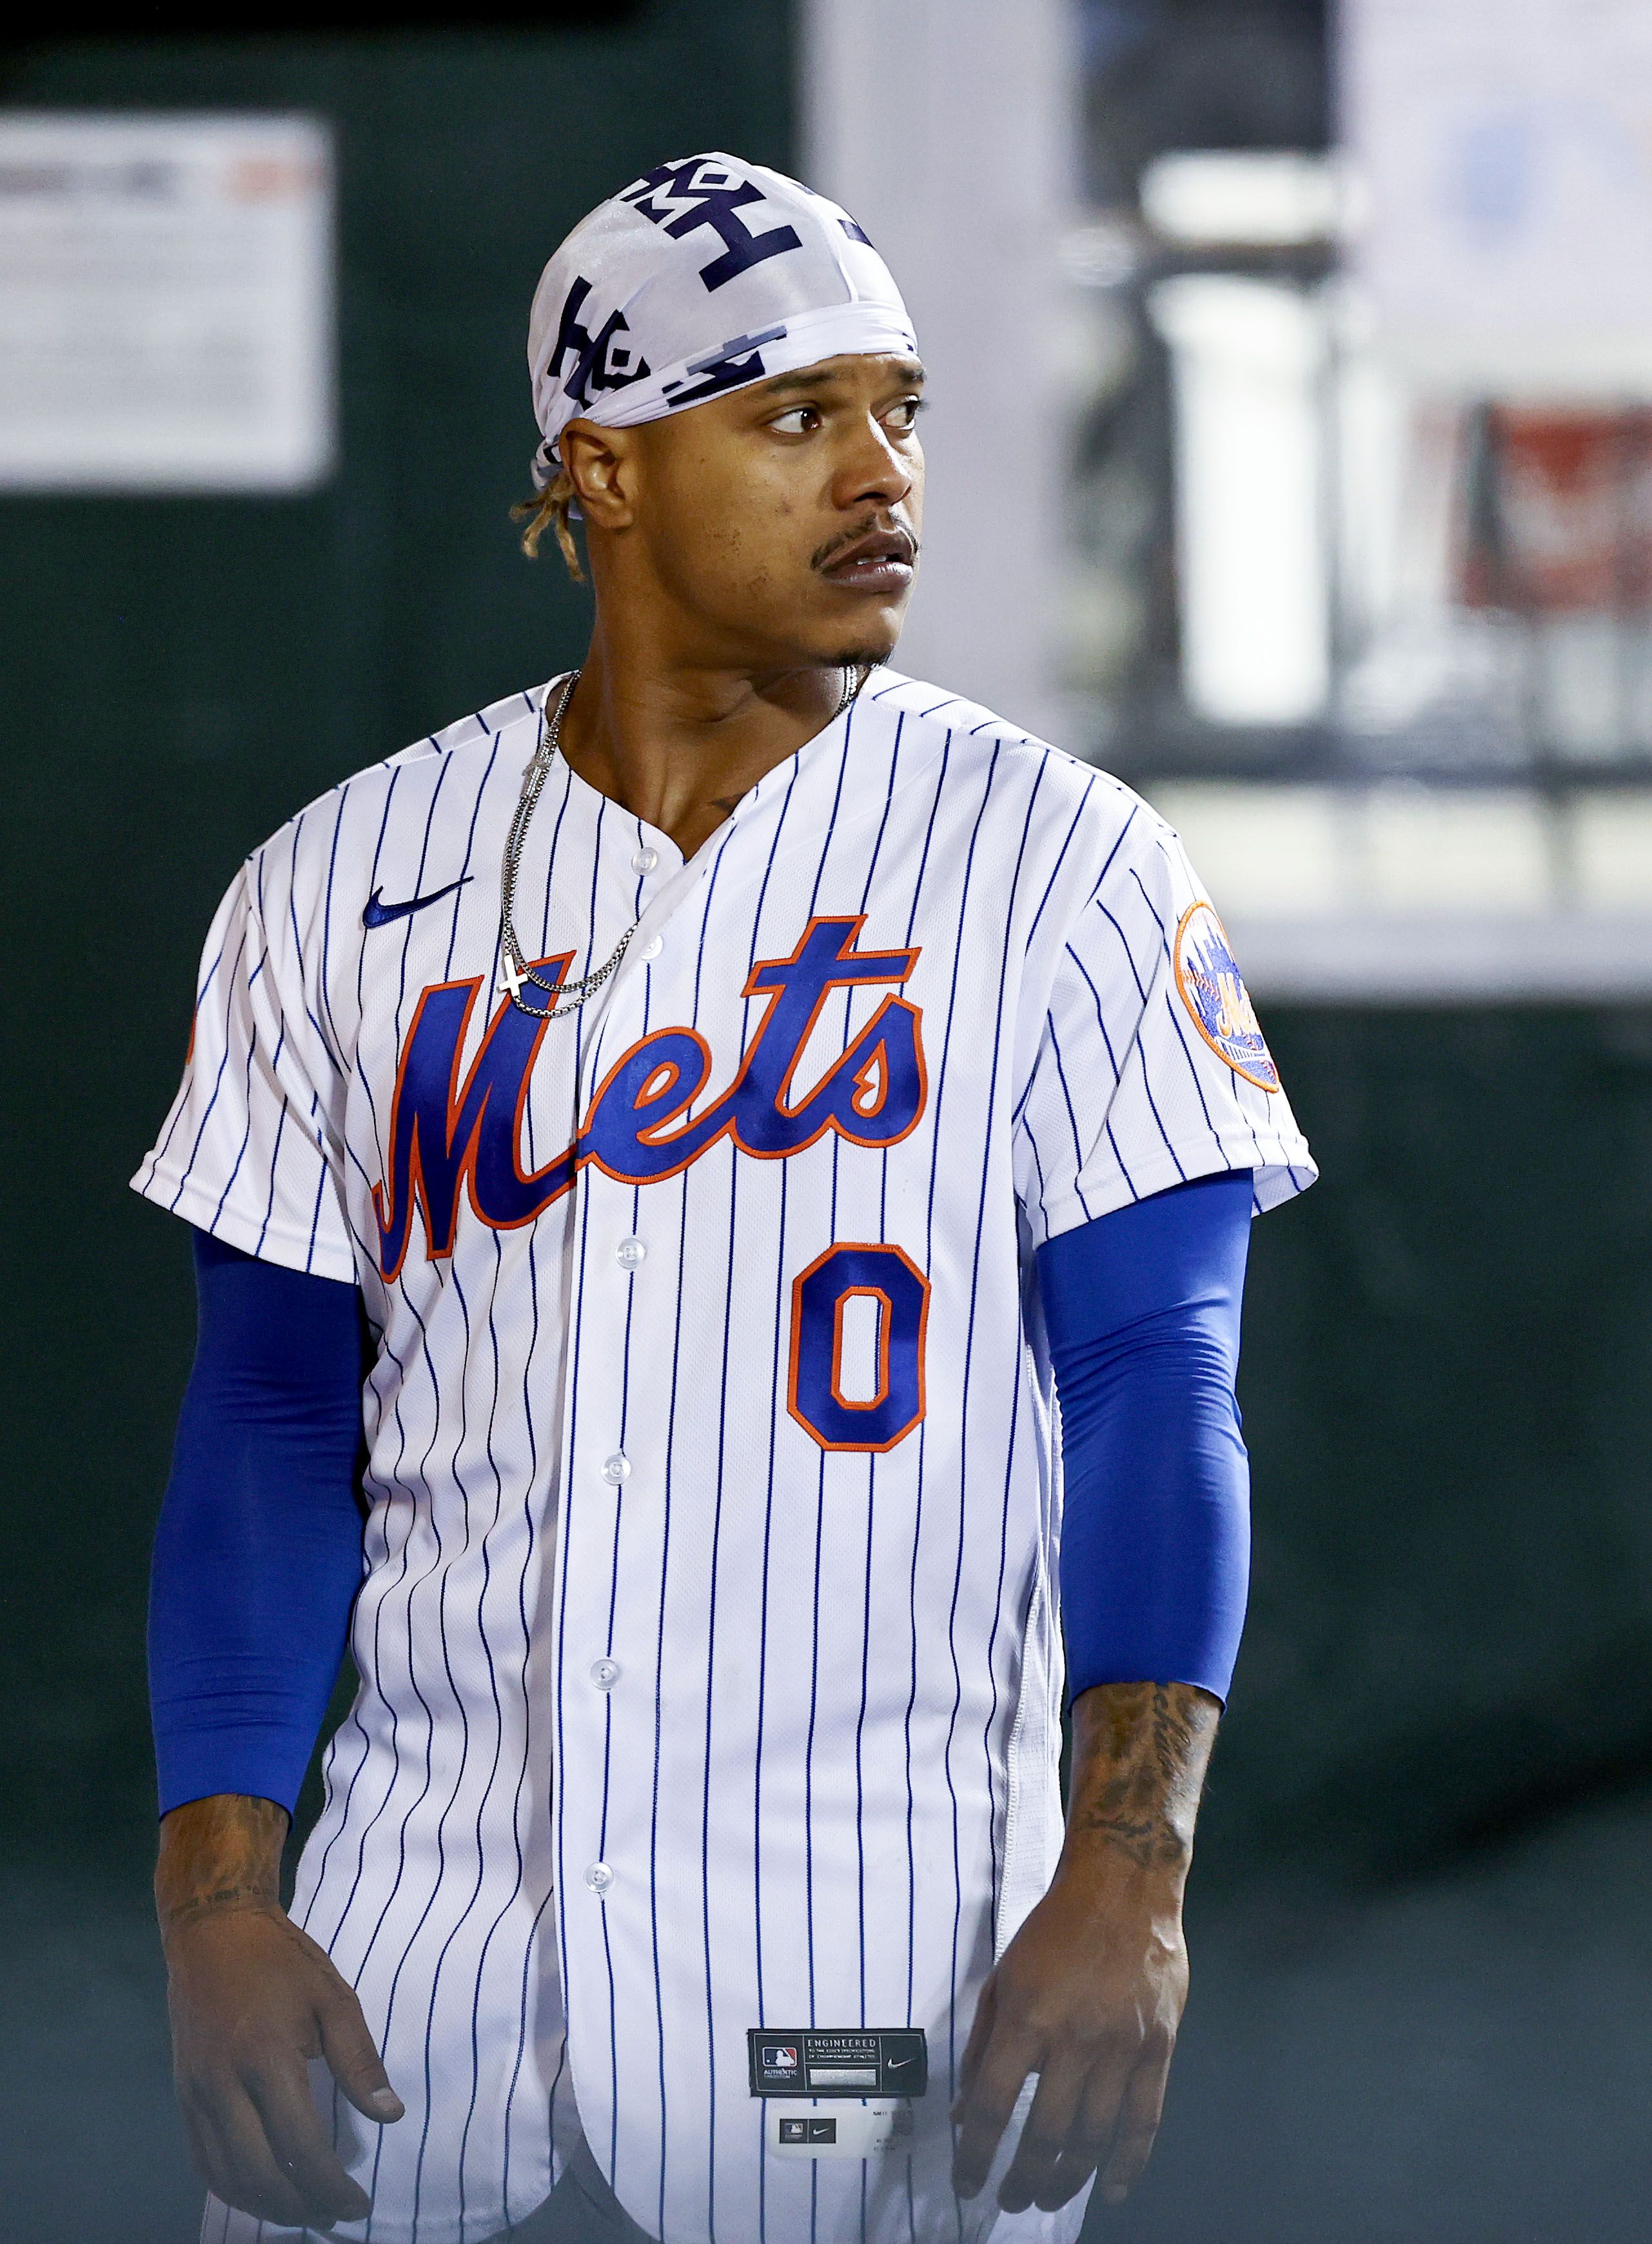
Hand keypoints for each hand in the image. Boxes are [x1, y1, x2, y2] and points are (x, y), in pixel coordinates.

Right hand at [156, 1794, 402, 2226]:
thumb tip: (391, 2115)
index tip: (359, 2205)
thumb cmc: (281, 1960)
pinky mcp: (182, 2095)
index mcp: (268, 2060)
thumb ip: (360, 2060)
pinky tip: (261, 2190)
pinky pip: (203, 2160)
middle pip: (259, 2176)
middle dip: (301, 2207)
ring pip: (225, 2177)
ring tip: (304, 2212)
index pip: (302, 2148)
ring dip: (265, 2206)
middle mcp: (223, 2086)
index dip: (333, 2186)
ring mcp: (196, 2094)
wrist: (213, 1931)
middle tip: (334, 2216)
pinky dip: (232, 2187)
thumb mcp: (334, 1998)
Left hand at [950, 1861, 1186, 2212]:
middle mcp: (1074, 2040)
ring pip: (1093, 2138)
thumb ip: (982, 2044)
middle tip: (1011, 2200)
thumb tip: (963, 2110)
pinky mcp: (1158, 2048)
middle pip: (1044, 2135)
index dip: (976, 2154)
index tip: (967, 2183)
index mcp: (1027, 2018)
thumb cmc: (1057, 1928)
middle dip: (1022, 2179)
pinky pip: (1144, 2121)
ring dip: (1067, 2180)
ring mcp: (1121, 2047)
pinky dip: (1129, 2164)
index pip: (991, 2105)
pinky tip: (1114, 2190)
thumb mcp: (1003, 1977)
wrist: (1123, 1887)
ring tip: (1047, 2197)